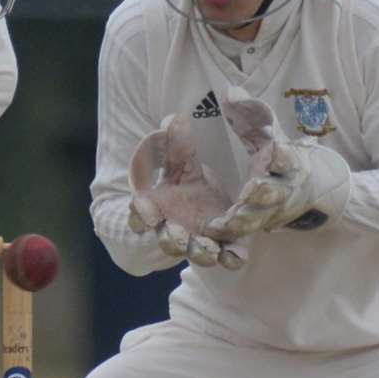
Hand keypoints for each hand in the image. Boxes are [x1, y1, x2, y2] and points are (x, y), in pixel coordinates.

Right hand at [126, 113, 244, 269]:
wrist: (212, 197)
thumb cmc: (186, 180)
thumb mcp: (181, 159)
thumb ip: (174, 144)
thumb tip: (172, 120)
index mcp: (156, 207)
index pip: (140, 214)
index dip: (141, 215)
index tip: (148, 214)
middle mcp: (174, 227)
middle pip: (168, 239)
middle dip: (172, 240)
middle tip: (179, 237)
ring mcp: (198, 239)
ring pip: (196, 252)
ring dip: (200, 253)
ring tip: (209, 251)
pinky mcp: (222, 243)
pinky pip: (226, 255)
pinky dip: (230, 257)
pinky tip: (238, 256)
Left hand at [202, 86, 350, 235]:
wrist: (306, 190)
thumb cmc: (281, 156)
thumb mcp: (269, 133)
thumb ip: (251, 114)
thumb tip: (230, 92)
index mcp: (289, 162)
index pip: (289, 157)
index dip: (283, 154)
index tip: (274, 149)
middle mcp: (283, 188)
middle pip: (275, 192)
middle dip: (264, 192)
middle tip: (251, 188)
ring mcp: (271, 211)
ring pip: (259, 218)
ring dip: (244, 220)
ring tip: (226, 220)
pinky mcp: (258, 226)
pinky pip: (246, 233)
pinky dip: (232, 234)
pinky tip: (213, 231)